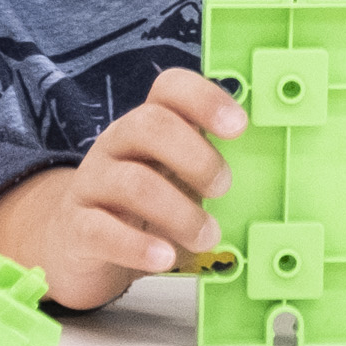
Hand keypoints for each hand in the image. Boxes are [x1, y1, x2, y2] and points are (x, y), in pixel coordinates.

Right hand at [0, 71, 246, 308]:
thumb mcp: (175, 174)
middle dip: (196, 157)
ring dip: (179, 211)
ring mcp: (93, 184)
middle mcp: (116, 143)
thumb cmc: (142, 204)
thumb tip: (270, 166)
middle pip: (149, 125)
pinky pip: (101, 230)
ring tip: (207, 235)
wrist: (75, 243)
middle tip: (224, 187)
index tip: (239, 127)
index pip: (169, 87)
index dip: (205, 98)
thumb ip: (208, 163)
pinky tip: (164, 258)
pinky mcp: (76, 228)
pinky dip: (137, 246)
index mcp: (146, 122)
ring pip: (132, 182)